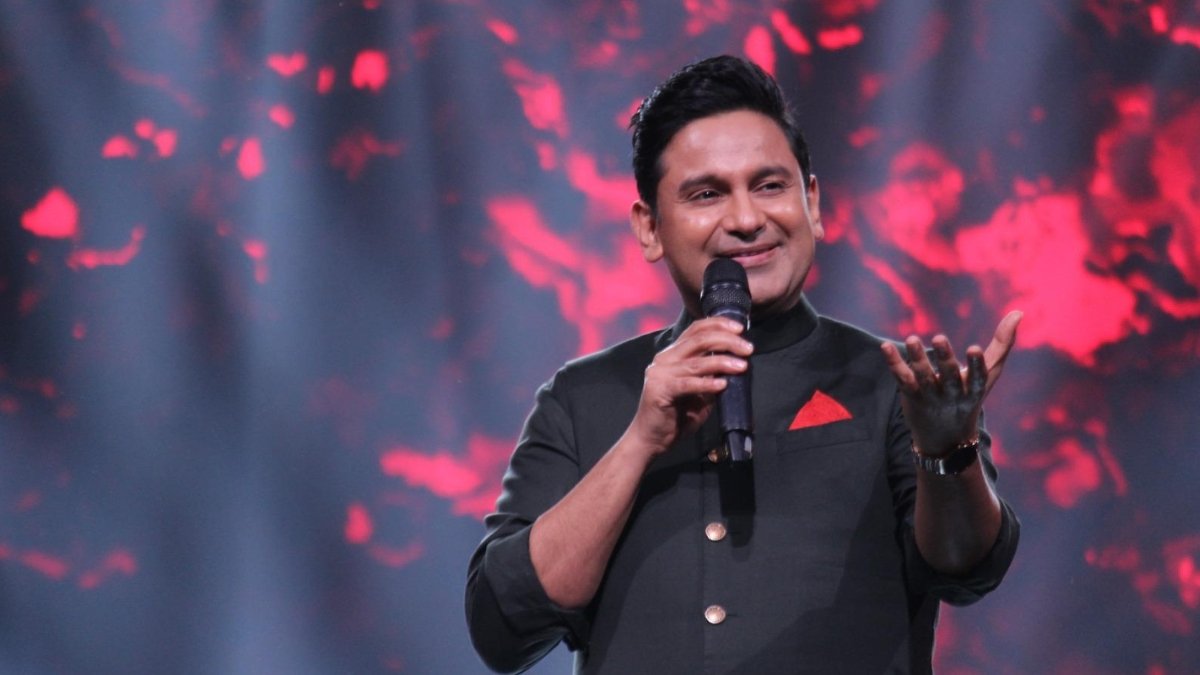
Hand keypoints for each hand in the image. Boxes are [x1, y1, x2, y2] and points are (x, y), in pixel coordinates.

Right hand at [625, 317, 752, 457]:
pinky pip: (687, 384)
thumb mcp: (700, 391)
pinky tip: (722, 385)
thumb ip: (712, 375)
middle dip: (727, 340)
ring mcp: (660, 374)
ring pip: (696, 362)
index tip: (740, 328)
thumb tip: (737, 363)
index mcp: (672, 354)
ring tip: (742, 366)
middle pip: (699, 340)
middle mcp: (664, 359)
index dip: (719, 324)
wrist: (651, 439)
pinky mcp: (659, 391)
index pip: (696, 329)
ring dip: (722, 362)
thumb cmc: (677, 416)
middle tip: (748, 348)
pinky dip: (706, 383)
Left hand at [881, 311, 1021, 455]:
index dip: (976, 365)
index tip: (974, 349)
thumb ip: (1003, 343)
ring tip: (911, 339)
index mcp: (975, 390)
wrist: (945, 438)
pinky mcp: (911, 397)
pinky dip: (894, 363)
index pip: (978, 378)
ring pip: (923, 378)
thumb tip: (1019, 312)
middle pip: (949, 377)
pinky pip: (901, 379)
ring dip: (917, 359)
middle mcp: (953, 395)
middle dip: (944, 359)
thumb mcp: (988, 374)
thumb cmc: (970, 395)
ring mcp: (931, 397)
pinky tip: (885, 346)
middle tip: (939, 337)